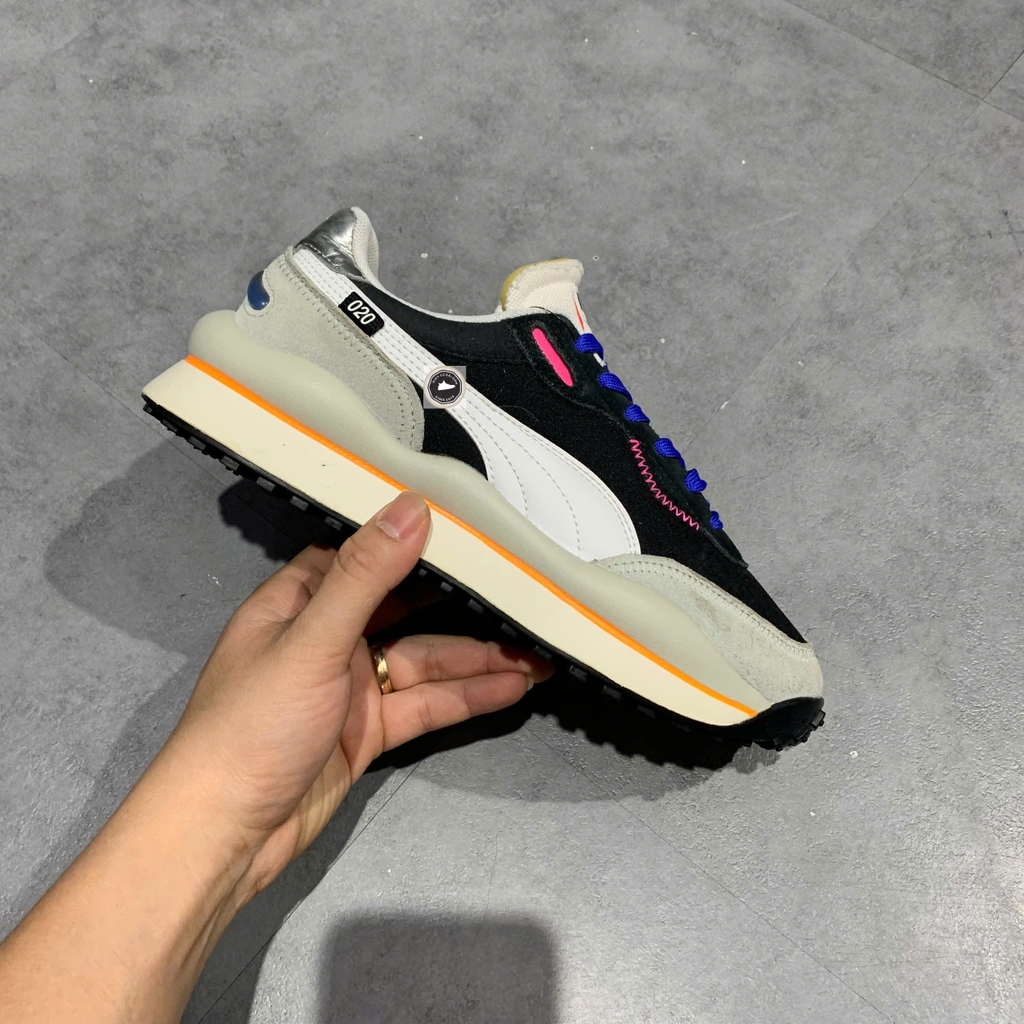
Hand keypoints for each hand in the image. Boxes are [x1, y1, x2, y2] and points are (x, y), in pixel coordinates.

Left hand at [161, 490, 552, 896]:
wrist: (225, 837)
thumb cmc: (254, 725)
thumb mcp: (312, 642)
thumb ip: (366, 578)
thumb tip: (413, 508)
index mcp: (298, 603)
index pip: (360, 555)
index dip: (409, 539)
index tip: (466, 524)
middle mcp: (326, 638)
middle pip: (403, 609)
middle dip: (460, 604)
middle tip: (522, 591)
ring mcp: (349, 688)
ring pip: (422, 662)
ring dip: (476, 659)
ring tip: (537, 652)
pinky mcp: (368, 732)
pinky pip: (424, 705)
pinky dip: (465, 697)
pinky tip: (512, 688)